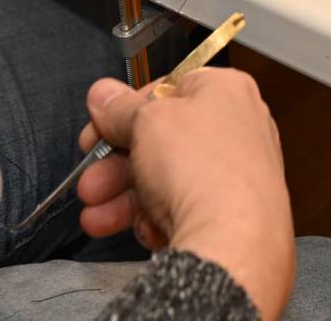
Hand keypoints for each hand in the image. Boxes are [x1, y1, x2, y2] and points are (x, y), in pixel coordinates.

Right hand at [78, 71, 295, 319]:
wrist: (232, 241)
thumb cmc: (205, 171)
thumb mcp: (146, 121)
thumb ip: (119, 107)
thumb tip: (104, 95)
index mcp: (226, 91)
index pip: (167, 89)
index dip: (127, 109)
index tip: (100, 127)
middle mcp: (238, 129)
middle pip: (161, 140)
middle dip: (116, 163)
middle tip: (92, 177)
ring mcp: (236, 174)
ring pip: (167, 180)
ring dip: (123, 197)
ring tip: (97, 213)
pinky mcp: (230, 215)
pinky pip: (183, 210)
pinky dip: (156, 219)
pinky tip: (145, 228)